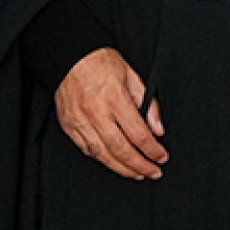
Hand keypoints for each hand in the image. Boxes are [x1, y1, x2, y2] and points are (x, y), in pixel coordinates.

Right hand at [55, 48, 167, 179]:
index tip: (161, 157)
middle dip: (140, 166)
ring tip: (136, 174)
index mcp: (115, 99)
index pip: (139, 134)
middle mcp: (97, 113)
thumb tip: (157, 128)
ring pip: (103, 155)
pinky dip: (101, 159)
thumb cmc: (100, 61)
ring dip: (122, 168)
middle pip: (122, 150)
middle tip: (153, 172)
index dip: (153, 150)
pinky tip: (113, 162)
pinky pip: (86, 150)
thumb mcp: (132, 75)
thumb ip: (147, 103)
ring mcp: (80, 121)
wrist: (70, 55)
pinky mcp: (69, 125)